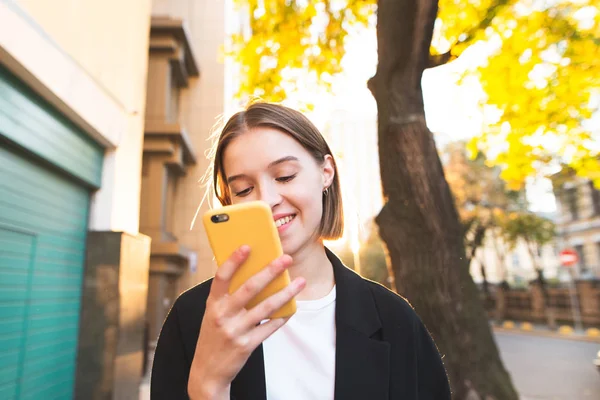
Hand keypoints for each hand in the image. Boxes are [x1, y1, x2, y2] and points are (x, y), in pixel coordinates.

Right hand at [187, 246, 304, 398]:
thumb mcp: (213, 313)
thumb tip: (254, 272)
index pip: (221, 277)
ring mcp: (235, 331)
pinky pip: (270, 327)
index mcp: (212, 303)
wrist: (207, 371)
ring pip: (266, 307)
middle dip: (270, 271)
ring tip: (300, 282)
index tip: (247, 246)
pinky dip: (283, 316)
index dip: (233, 260)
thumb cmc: (213, 335)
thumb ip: (227, 296)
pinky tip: (293, 308)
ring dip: (286, 293)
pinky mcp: (247, 345)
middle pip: (249, 288)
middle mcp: (222, 315)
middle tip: (286, 258)